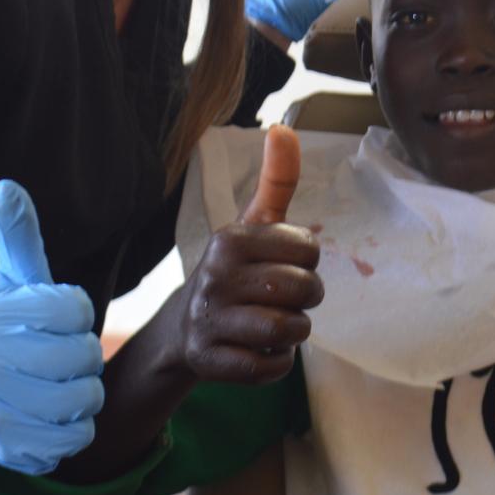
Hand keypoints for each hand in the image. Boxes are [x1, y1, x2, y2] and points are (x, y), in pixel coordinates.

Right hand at [0, 180, 104, 474]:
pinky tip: (55, 417)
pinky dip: (76, 431)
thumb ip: (17, 235)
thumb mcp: (12, 277)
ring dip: (86, 394)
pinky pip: (73, 442)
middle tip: (64, 356)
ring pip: (83, 400)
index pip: (76, 309)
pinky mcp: (6, 448)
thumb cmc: (9, 323)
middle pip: (84, 356)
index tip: (57, 317)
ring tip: (64, 385)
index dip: (77, 314)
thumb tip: (6, 186)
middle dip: (85, 355)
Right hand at [171, 125, 323, 382]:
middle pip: (304, 291)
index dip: (308, 262)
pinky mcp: (211, 362)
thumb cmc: (236, 269)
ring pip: (289, 330)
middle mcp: (216, 277)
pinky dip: (278, 362)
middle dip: (306, 299)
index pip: (309, 250)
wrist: (185, 327)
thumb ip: (277, 180)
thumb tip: (284, 128)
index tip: (285, 264)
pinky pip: (272, 366)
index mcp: (231, 239)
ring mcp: (211, 321)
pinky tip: (261, 349)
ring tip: (275, 322)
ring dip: (294, 331)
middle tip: (284, 298)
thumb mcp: (254, 224)